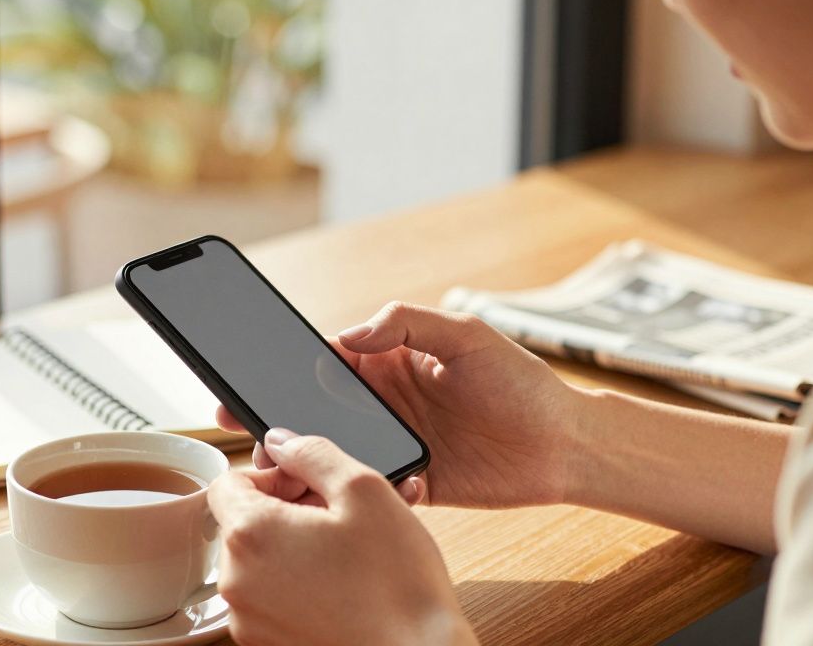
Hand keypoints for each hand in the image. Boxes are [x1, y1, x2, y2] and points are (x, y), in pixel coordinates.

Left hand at [208, 430, 476, 645]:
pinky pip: (274, 594)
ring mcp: (250, 619)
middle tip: (339, 511)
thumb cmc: (397, 581)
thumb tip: (281, 442)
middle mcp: (237, 581)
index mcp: (250, 535)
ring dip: (298, 542)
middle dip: (287, 508)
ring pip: (262, 559)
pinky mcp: (268, 642)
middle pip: (243, 521)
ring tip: (352, 544)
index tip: (309, 484)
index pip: (227, 481)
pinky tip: (347, 576)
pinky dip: (302, 578)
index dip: (270, 473)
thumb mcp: (364, 490)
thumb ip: (313, 452)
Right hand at [217, 301, 579, 507]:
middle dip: (280, 413)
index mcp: (391, 358)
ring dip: (311, 457)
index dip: (285, 364)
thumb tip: (348, 333)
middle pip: (317, 405)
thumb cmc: (523, 383)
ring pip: (335, 449)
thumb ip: (407, 323)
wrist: (566, 446)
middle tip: (246, 423)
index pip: (326, 356)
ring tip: (291, 466)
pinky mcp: (412, 481)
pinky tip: (379, 486)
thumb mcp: (467, 336)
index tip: (250, 371)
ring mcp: (396, 442)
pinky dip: (361, 489)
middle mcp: (386, 400)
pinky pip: (369, 486)